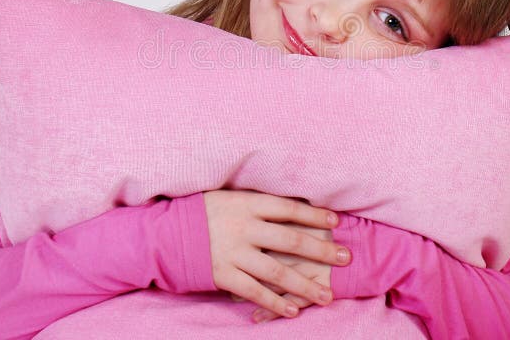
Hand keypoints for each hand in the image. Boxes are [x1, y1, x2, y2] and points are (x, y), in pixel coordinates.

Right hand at [203, 190, 350, 321]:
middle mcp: (244, 228)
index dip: (314, 215)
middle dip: (321, 250)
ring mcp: (234, 253)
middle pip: (291, 240)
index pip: (289, 208)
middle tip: (345, 257)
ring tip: (327, 295)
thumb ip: (256, 203)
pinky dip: (275, 302)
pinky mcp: (223, 275)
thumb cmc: (201, 211)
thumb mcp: (229, 197)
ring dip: (305, 285)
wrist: (164, 232)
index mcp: (247, 204)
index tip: (335, 220)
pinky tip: (292, 311)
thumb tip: (288, 205)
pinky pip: (254, 291)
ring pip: (278, 272)